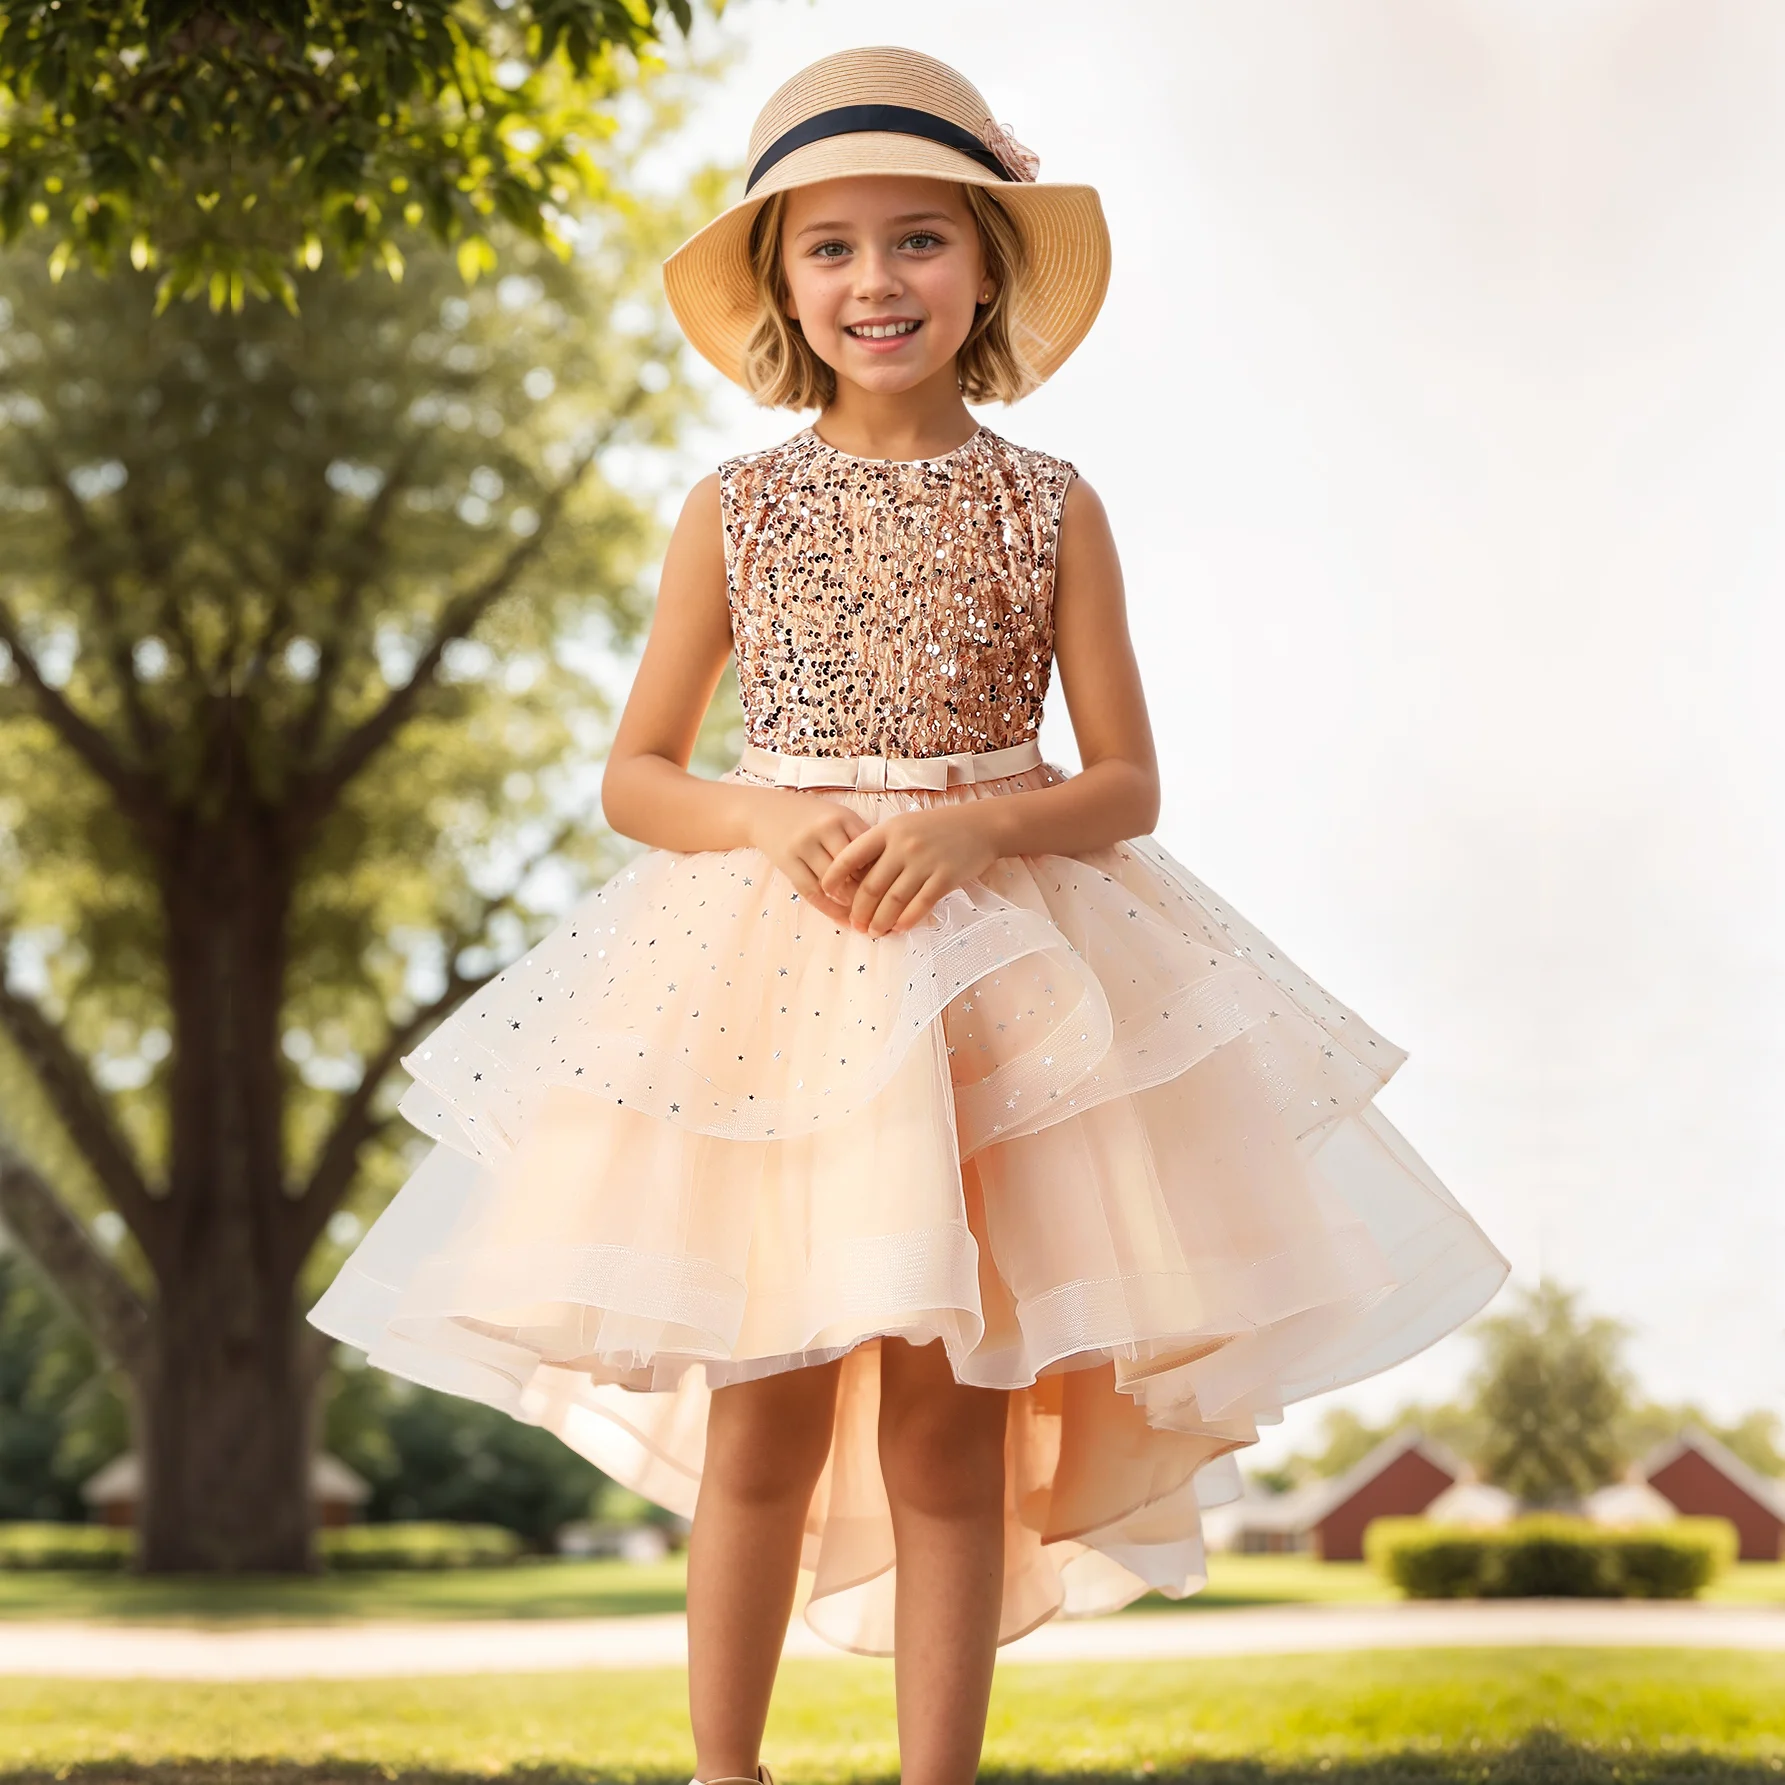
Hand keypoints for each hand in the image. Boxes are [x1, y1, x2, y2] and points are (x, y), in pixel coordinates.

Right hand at [746, 789, 876, 928]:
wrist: (765, 811)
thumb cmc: (811, 817)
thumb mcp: (838, 817)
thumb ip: (859, 839)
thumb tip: (886, 873)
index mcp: (843, 817)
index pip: (869, 849)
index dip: (882, 873)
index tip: (893, 890)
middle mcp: (823, 829)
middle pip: (852, 868)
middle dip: (867, 892)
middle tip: (881, 910)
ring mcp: (803, 845)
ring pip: (832, 882)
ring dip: (849, 903)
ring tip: (864, 918)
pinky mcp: (787, 861)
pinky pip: (810, 891)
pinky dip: (828, 908)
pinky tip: (840, 918)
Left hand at [819, 805, 1002, 937]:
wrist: (980, 826)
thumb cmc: (937, 828)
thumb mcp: (903, 826)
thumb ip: (880, 847)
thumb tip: (855, 879)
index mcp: (887, 831)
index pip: (851, 855)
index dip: (834, 876)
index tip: (827, 892)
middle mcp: (903, 845)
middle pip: (871, 886)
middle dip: (858, 911)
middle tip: (855, 925)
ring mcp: (925, 862)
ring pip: (893, 900)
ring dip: (880, 921)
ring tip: (874, 931)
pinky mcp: (945, 878)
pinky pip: (920, 905)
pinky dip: (907, 920)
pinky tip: (900, 927)